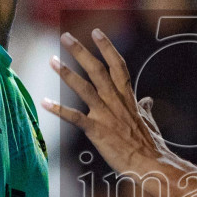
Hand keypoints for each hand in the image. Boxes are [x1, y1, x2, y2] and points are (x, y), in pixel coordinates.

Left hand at [45, 29, 167, 176]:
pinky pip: (75, 117)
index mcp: (128, 98)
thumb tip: (148, 100)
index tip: (97, 32)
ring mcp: (106, 115)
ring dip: (67, 73)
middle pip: (97, 70)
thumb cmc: (151, 145)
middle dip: (81, 52)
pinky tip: (44, 102)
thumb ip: (144, 108)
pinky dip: (58, 109)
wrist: (151, 164)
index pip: (118, 65)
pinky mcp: (97, 130)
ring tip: (52, 60)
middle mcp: (115, 102)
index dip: (107, 47)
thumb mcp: (149, 121)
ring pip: (84, 88)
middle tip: (65, 37)